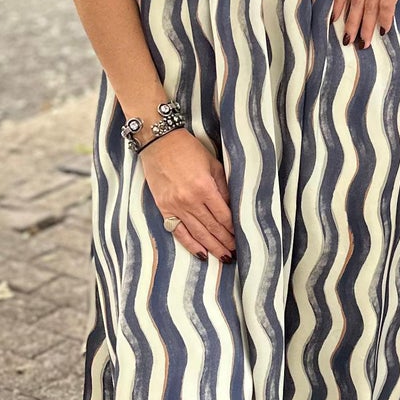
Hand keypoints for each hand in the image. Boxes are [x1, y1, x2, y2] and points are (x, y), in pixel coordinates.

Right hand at [137, 128, 235, 262]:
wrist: (158, 142)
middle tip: (236, 253)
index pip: (223, 216)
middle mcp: (190, 200)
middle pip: (212, 228)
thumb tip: (232, 208)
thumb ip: (223, 187)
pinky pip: (179, 232)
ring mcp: (175, 206)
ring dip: (212, 247)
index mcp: (204, 187)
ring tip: (224, 257)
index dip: (233, 229)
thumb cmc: (188, 150)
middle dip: (225, 242)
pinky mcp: (164, 209)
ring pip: (198, 234)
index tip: (241, 238)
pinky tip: (202, 254)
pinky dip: (190, 245)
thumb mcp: (213, 164)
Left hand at [331, 0, 399, 48]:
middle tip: (349, 39)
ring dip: (367, 25)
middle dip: (352, 21)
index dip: (338, 3)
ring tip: (366, 41)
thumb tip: (358, 5)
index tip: (334, 21)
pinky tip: (384, 30)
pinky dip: (384, 19)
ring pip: (371, 3)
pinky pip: (386, 3)